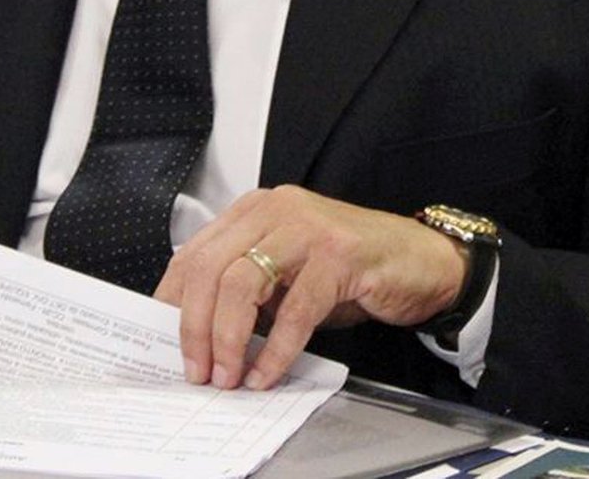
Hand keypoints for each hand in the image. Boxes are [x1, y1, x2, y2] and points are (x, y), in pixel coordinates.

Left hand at [155, 185, 466, 390]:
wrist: (422, 261)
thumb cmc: (351, 270)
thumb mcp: (288, 274)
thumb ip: (249, 292)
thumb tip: (202, 336)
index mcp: (254, 212)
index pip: (194, 253)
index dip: (173, 300)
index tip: (166, 342)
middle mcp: (275, 211)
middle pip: (210, 267)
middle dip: (195, 326)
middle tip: (197, 370)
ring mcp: (306, 229)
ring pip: (242, 282)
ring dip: (228, 338)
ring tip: (228, 376)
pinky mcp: (339, 256)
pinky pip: (295, 309)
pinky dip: (276, 349)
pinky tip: (269, 372)